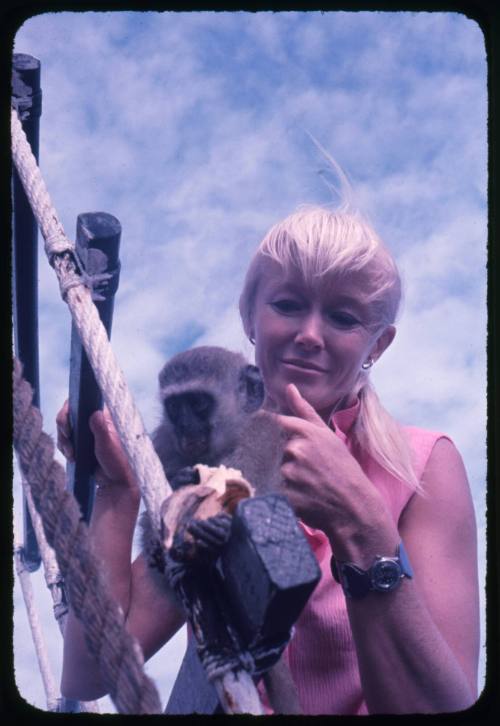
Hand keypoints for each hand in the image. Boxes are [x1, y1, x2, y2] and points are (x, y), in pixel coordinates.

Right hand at [56, 401, 136, 491]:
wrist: (115, 481)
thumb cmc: (117, 462)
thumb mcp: (109, 446)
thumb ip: (102, 430)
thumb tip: (96, 413)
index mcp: (103, 416)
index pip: (81, 402)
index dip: (69, 410)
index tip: (68, 426)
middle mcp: (93, 421)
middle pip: (69, 415)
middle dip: (64, 429)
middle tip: (69, 443)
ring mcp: (85, 432)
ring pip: (65, 429)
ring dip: (64, 441)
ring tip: (72, 454)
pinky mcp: (80, 443)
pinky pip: (65, 441)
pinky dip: (65, 448)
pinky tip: (72, 457)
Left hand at [274, 384, 384, 543]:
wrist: (353, 506)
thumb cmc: (343, 467)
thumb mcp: (327, 435)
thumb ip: (305, 411)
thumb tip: (289, 387)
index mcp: (307, 432)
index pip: (279, 424)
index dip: (286, 435)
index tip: (297, 447)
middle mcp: (296, 450)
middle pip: (279, 451)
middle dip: (291, 459)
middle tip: (312, 470)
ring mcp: (290, 473)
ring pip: (279, 470)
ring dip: (290, 477)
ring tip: (311, 484)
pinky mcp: (286, 495)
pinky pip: (279, 490)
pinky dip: (290, 494)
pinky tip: (307, 496)